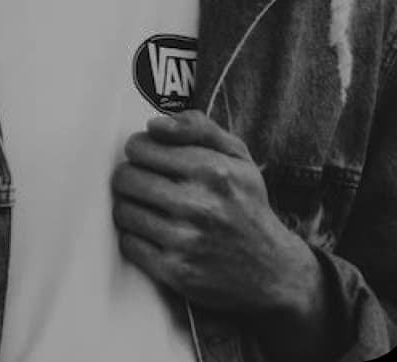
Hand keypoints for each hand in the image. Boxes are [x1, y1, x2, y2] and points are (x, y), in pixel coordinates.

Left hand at [110, 110, 319, 318]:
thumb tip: (154, 125)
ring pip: (123, 210)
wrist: (273, 271)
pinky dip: (136, 237)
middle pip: (125, 178)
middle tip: (146, 183)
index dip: (139, 150)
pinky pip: (129, 243)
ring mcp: (185, 240)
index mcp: (210, 169)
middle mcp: (197, 204)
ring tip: (151, 208)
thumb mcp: (237, 155)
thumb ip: (197, 126)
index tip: (149, 158)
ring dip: (131, 207)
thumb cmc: (247, 204)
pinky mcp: (176, 271)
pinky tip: (154, 234)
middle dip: (130, 177)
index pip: (139, 147)